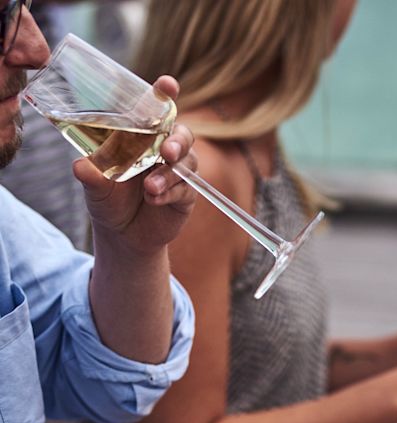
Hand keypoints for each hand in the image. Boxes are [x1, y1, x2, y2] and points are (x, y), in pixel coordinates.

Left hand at [72, 76, 196, 255]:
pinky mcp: (185, 196)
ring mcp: (176, 172)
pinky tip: (153, 199)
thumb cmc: (108, 200)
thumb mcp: (95, 186)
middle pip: (182, 134)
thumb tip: (80, 166)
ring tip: (150, 188)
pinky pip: (185, 189)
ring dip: (170, 174)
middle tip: (166, 152)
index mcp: (142, 136)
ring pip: (187, 163)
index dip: (165, 94)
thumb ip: (91, 175)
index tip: (168, 85)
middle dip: (178, 141)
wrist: (122, 235)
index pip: (157, 109)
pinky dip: (170, 193)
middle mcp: (163, 149)